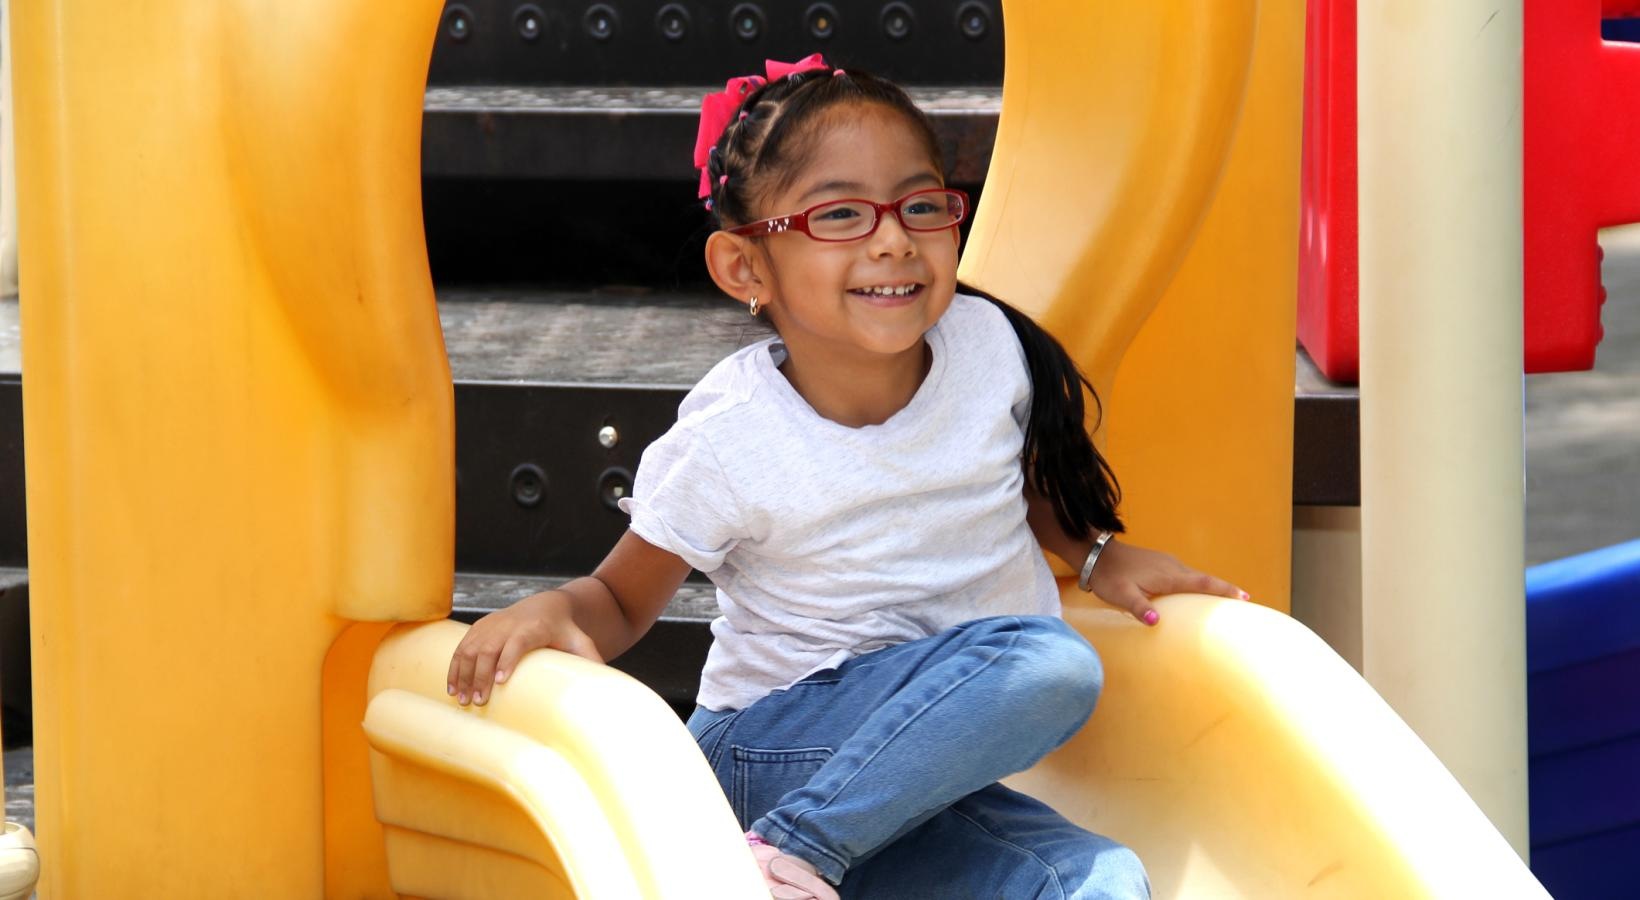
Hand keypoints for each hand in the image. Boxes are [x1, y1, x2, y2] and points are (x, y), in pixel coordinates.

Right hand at [446, 590, 601, 706]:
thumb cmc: (566, 630)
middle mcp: (509, 624)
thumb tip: (604, 684)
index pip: (518, 642)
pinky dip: (454, 668)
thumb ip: (591, 661)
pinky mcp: (480, 628)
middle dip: (480, 676)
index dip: (507, 660)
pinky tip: (452, 689)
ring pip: (471, 648)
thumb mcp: (581, 642)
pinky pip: (461, 648)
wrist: (547, 605)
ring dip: (463, 675)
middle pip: (489, 648)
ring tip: (461, 700)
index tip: (499, 682)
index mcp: (533, 628)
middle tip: (478, 702)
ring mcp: (492, 626)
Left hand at [1085, 539, 1249, 626]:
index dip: (1224, 590)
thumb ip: (1138, 607)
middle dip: (1225, 590)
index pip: (1203, 583)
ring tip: (1227, 601)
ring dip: (1211, 587)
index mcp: (1168, 576)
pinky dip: (1197, 584)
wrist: (1096, 554)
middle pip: (1205, 579)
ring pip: (1195, 577)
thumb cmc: (1109, 576)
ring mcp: (1167, 563)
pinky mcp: (1161, 563)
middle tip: (1245, 602)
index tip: (1245, 597)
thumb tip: (1156, 622)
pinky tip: (1197, 593)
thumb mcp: (1120, 595)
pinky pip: (1186, 575)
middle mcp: (1172, 567)